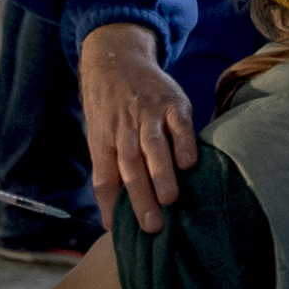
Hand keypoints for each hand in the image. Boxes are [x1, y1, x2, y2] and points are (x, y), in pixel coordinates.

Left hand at [80, 20, 196, 234]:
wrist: (115, 58)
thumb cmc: (108, 108)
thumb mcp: (99, 134)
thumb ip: (108, 171)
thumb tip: (112, 218)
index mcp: (103, 140)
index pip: (103, 177)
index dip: (108, 203)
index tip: (117, 230)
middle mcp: (123, 128)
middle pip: (129, 166)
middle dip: (140, 197)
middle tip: (153, 226)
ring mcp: (148, 114)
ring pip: (153, 147)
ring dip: (162, 174)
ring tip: (171, 200)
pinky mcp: (172, 102)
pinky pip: (179, 125)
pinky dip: (184, 144)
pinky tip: (189, 164)